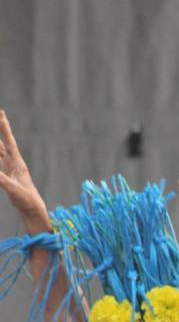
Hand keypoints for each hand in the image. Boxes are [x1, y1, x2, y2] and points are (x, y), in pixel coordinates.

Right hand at [0, 110, 50, 231]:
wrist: (32, 208)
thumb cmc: (26, 199)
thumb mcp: (13, 189)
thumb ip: (1, 180)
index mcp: (17, 163)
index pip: (9, 142)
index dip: (4, 127)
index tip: (1, 113)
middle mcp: (14, 162)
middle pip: (4, 142)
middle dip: (1, 129)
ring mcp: (11, 168)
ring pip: (1, 151)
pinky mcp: (8, 175)